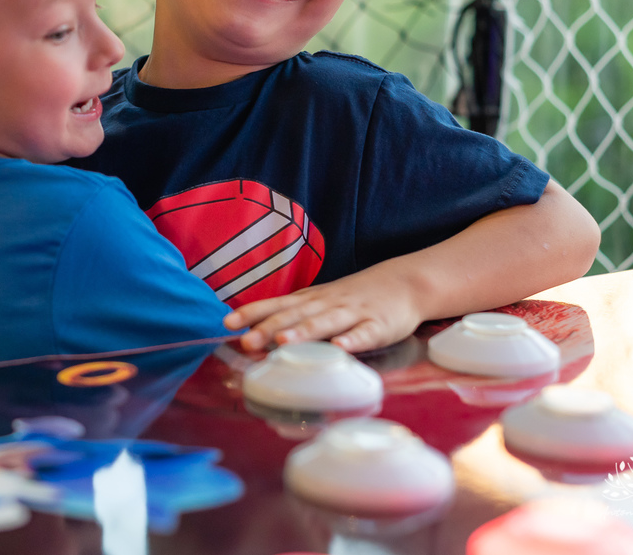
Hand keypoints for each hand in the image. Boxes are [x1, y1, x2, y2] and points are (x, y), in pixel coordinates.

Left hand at [223, 271, 422, 352]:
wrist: (405, 283)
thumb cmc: (354, 297)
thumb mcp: (320, 301)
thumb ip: (293, 315)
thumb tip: (254, 331)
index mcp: (311, 300)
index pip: (276, 305)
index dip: (252, 313)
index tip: (227, 322)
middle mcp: (328, 304)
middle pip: (295, 316)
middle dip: (270, 328)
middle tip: (246, 341)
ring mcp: (353, 314)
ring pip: (325, 323)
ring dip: (304, 332)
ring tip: (284, 343)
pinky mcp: (379, 326)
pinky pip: (364, 334)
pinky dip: (352, 341)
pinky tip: (339, 349)